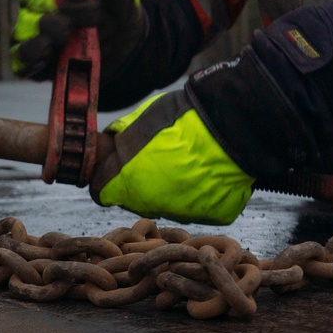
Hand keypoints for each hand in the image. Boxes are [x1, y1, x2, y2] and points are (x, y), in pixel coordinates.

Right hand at [10, 0, 144, 81]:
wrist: (124, 39)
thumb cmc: (117, 0)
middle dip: (71, 9)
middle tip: (97, 13)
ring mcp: (31, 23)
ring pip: (29, 25)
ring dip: (56, 32)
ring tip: (75, 35)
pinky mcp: (32, 54)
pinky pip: (20, 55)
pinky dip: (33, 56)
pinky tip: (51, 54)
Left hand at [90, 91, 254, 224]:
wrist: (231, 127)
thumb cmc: (184, 117)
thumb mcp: (143, 117)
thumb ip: (124, 136)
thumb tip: (114, 140)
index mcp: (127, 181)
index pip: (101, 191)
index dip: (107, 177)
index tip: (116, 167)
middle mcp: (151, 205)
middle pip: (136, 200)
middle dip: (141, 182)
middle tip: (159, 158)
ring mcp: (184, 214)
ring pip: (169, 205)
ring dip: (172, 188)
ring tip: (189, 161)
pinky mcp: (212, 215)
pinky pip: (200, 206)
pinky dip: (201, 192)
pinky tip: (209, 170)